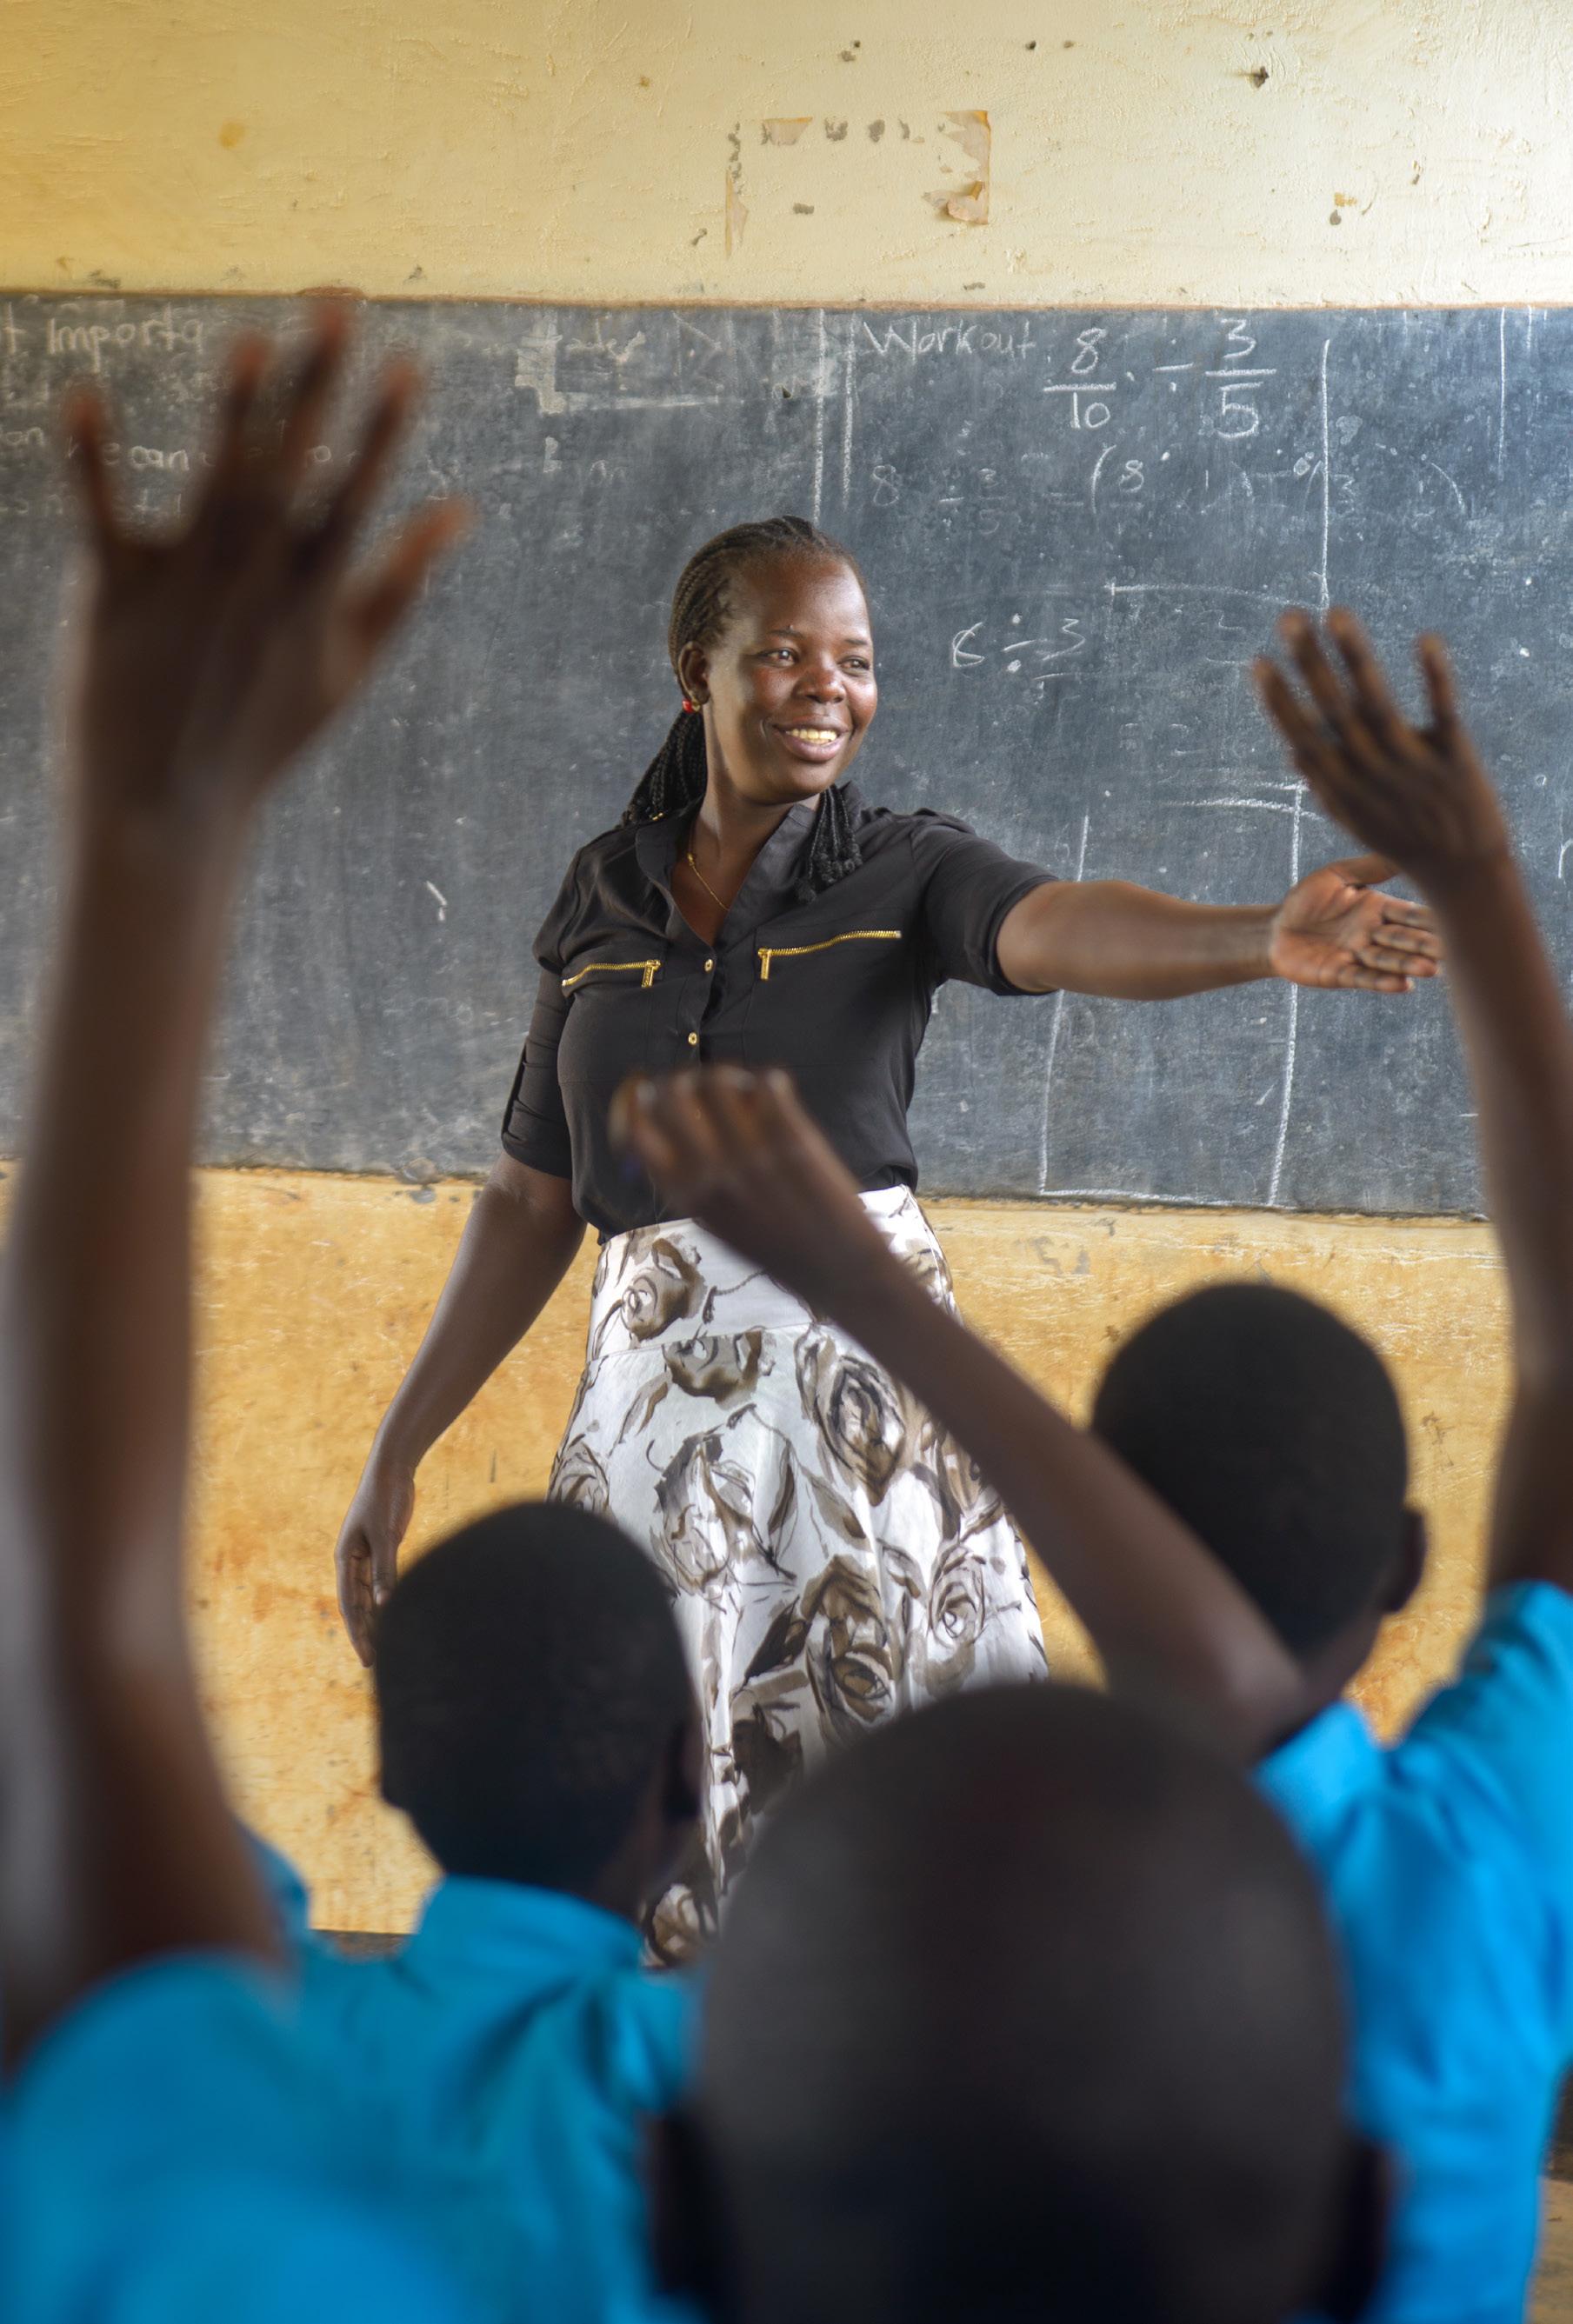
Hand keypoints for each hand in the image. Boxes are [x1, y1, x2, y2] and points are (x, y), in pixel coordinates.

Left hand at [66, 303, 468, 848]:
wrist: (165, 807)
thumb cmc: (264, 731)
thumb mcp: (349, 664)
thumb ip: (402, 580)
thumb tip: (460, 508)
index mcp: (312, 596)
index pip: (355, 495)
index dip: (382, 427)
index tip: (407, 361)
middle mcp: (254, 582)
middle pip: (292, 467)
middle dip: (318, 384)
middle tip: (337, 301)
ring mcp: (185, 586)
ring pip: (214, 481)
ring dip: (235, 406)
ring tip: (254, 335)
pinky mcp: (111, 594)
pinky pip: (100, 513)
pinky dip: (90, 454)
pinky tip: (84, 388)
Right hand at [335, 1450, 416, 1666]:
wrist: (392, 1469)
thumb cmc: (385, 1498)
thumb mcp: (386, 1535)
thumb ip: (385, 1568)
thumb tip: (384, 1604)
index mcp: (345, 1558)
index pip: (350, 1605)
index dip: (357, 1633)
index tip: (367, 1658)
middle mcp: (351, 1561)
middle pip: (356, 1606)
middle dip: (364, 1634)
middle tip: (374, 1664)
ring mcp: (365, 1556)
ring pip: (368, 1597)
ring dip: (374, 1621)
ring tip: (384, 1647)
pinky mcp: (380, 1550)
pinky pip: (380, 1583)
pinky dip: (385, 1601)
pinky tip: (394, 1617)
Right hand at [610, 1066, 890, 1313]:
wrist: (839, 1269)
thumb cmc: (776, 1250)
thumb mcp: (715, 1225)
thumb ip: (688, 1183)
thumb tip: (662, 1134)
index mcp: (686, 1197)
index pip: (636, 1130)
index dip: (637, 1099)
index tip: (647, 1089)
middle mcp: (713, 1174)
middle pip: (672, 1094)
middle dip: (681, 1079)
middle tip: (700, 1085)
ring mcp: (753, 1155)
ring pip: (717, 1079)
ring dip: (727, 1074)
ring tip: (742, 1089)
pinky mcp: (793, 1140)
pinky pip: (767, 1083)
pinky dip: (767, 1079)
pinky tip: (775, 1093)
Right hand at [1255, 608, 1510, 898]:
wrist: (1463, 873)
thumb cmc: (1402, 839)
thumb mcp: (1354, 818)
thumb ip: (1325, 782)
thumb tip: (1292, 748)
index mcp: (1342, 789)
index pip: (1302, 737)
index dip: (1279, 701)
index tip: (1259, 662)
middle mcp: (1372, 773)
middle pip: (1334, 710)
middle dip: (1309, 663)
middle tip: (1289, 618)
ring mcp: (1412, 764)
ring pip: (1377, 703)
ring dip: (1355, 657)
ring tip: (1336, 612)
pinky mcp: (1455, 756)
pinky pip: (1442, 710)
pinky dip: (1434, 676)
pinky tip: (1426, 638)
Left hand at [1268, 849, 1440, 992]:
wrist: (1274, 929)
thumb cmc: (1306, 900)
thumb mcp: (1337, 876)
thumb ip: (1370, 867)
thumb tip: (1404, 847)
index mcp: (1378, 909)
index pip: (1408, 914)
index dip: (1430, 918)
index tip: (1457, 918)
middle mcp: (1373, 934)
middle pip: (1404, 939)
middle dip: (1426, 944)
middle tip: (1452, 949)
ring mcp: (1357, 956)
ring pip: (1387, 960)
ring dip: (1409, 964)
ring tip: (1431, 969)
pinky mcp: (1339, 974)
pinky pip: (1362, 977)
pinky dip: (1381, 982)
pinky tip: (1403, 985)